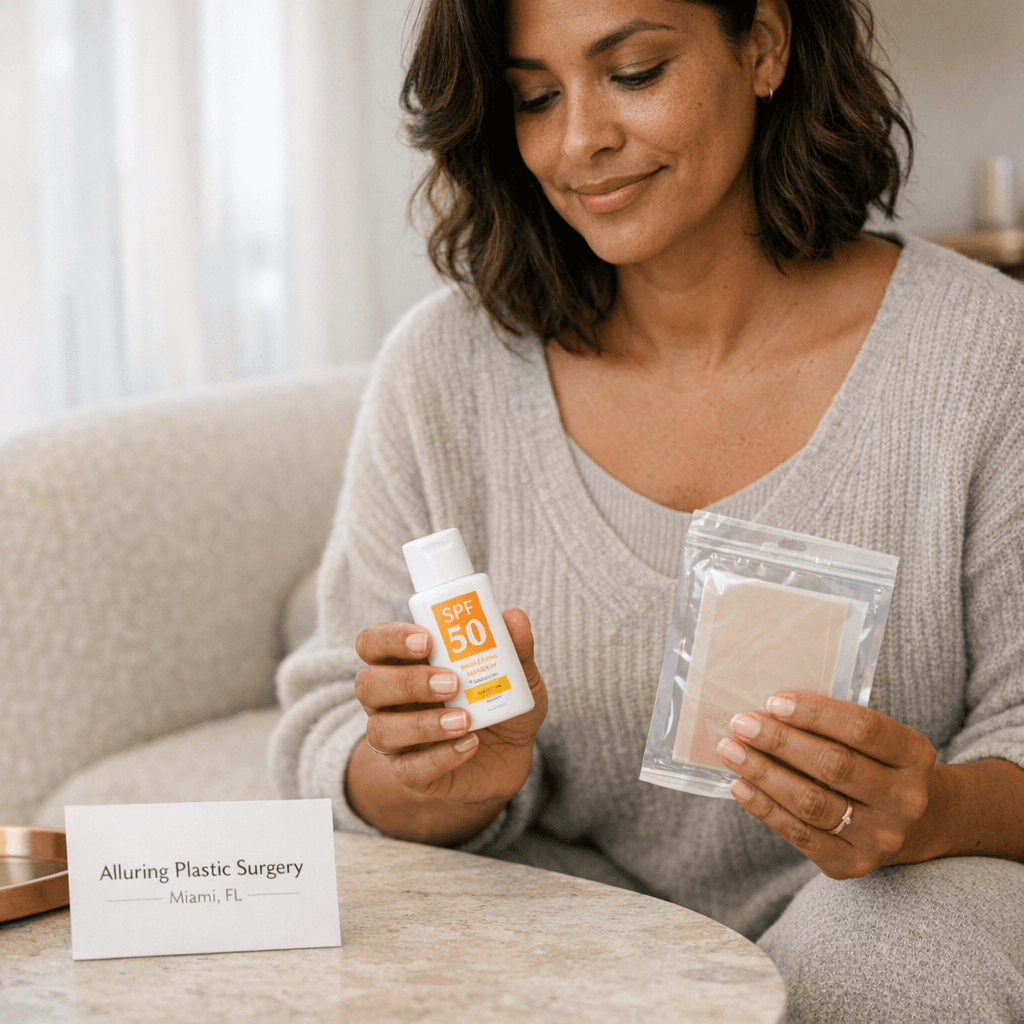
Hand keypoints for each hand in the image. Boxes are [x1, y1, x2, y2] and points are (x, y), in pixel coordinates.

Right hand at [352, 608, 547, 807]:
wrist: (512, 756)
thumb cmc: (501, 701)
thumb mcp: (517, 674)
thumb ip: (515, 647)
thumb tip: (515, 617)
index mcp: (404, 662)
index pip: (372, 642)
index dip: (389, 638)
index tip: (426, 640)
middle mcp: (390, 700)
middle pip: (368, 685)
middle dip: (407, 681)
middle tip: (452, 682)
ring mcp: (397, 739)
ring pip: (381, 731)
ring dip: (422, 724)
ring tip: (465, 720)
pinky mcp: (412, 774)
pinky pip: (409, 770)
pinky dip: (440, 756)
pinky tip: (470, 745)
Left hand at [717, 692, 937, 878]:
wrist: (914, 825)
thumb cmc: (877, 765)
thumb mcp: (876, 740)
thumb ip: (834, 725)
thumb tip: (767, 710)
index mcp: (915, 755)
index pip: (863, 729)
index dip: (816, 713)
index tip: (773, 701)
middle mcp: (905, 799)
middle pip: (834, 765)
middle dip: (780, 742)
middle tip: (741, 724)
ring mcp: (882, 837)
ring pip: (812, 803)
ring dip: (764, 773)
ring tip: (731, 751)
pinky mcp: (853, 864)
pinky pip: (800, 835)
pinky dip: (764, 808)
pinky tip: (740, 786)